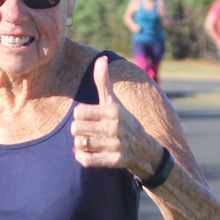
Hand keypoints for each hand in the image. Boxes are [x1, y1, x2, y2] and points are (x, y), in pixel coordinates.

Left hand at [70, 56, 155, 171]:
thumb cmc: (122, 121)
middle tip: (86, 132)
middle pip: (76, 129)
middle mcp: (115, 127)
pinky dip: (81, 157)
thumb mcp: (114, 101)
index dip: (79, 116)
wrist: (144, 149)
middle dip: (77, 131)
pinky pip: (86, 160)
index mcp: (113, 110)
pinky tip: (86, 153)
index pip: (78, 112)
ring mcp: (115, 144)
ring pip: (80, 144)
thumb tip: (101, 59)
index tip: (87, 118)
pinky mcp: (115, 161)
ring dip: (80, 144)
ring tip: (86, 142)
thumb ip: (104, 82)